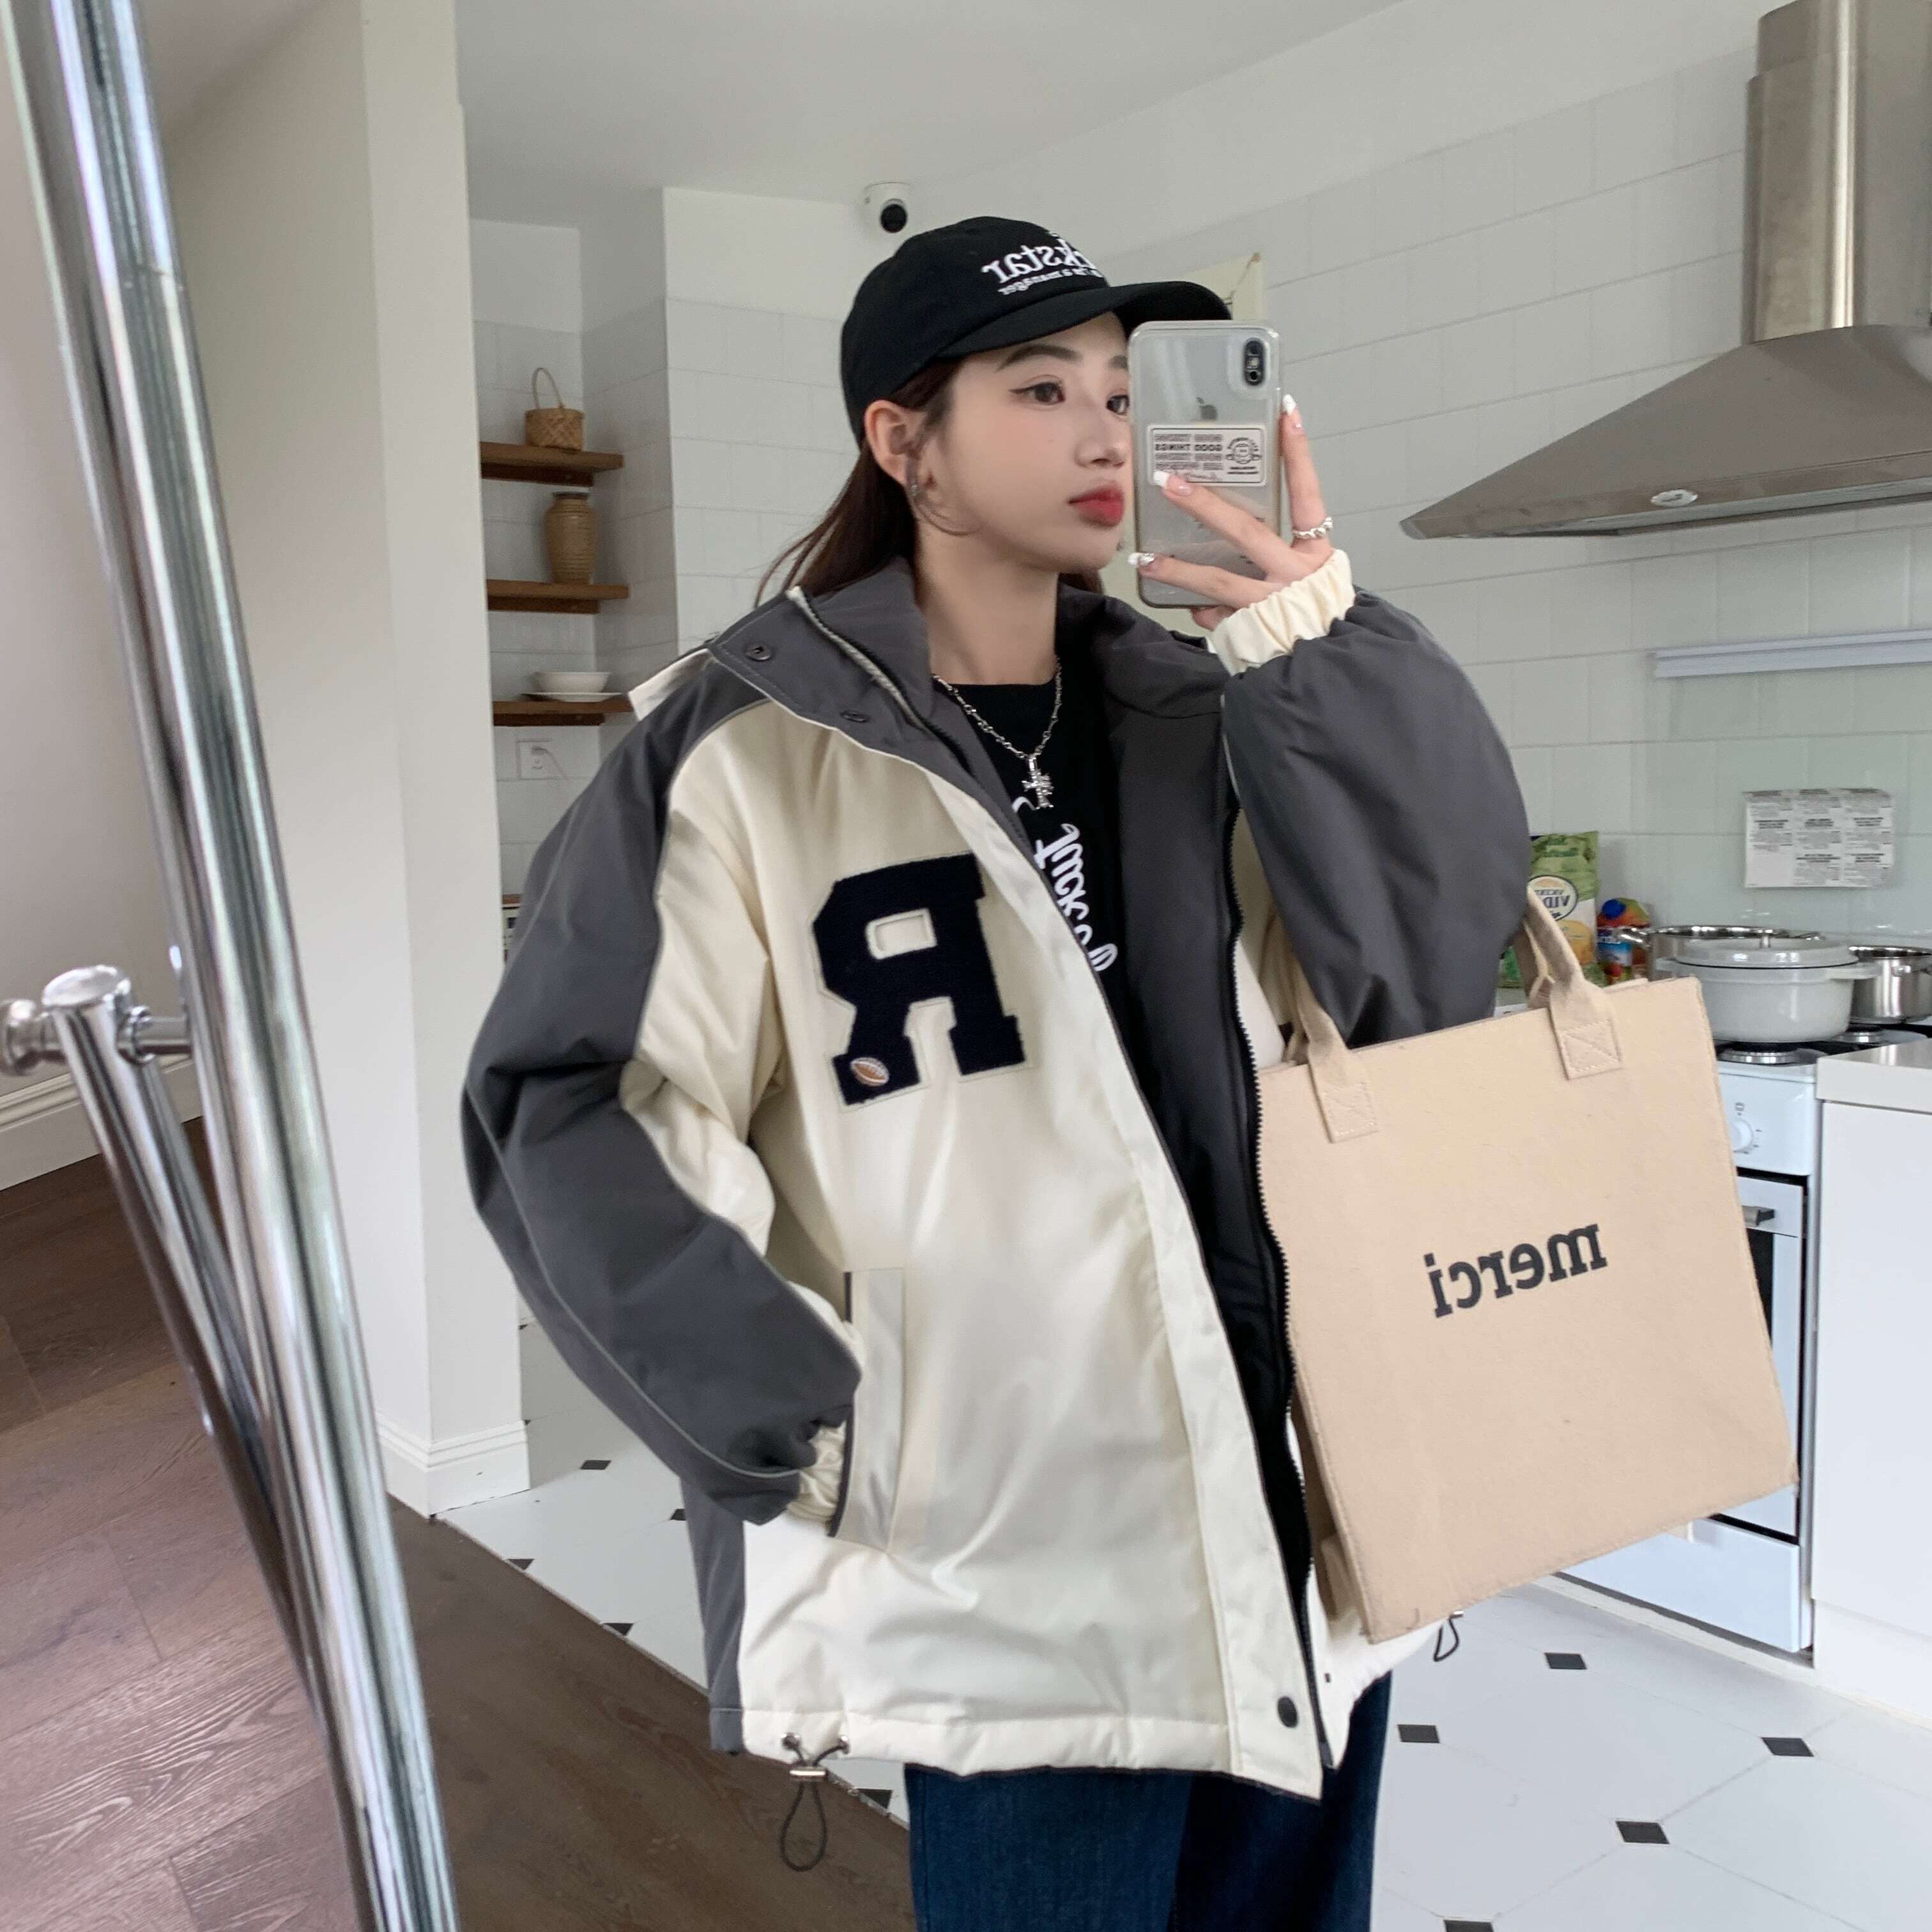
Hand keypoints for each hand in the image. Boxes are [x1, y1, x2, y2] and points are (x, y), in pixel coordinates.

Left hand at [1132, 399, 1331, 629]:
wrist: (1324, 666)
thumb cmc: (1315, 613)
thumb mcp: (1311, 574)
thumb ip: (1281, 549)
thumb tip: (1233, 532)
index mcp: (1316, 553)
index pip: (1307, 495)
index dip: (1298, 454)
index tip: (1285, 412)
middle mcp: (1294, 575)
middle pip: (1246, 532)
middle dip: (1205, 505)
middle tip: (1170, 481)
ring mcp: (1270, 604)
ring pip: (1217, 581)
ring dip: (1177, 569)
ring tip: (1143, 559)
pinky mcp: (1249, 630)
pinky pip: (1215, 614)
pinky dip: (1201, 608)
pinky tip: (1186, 604)